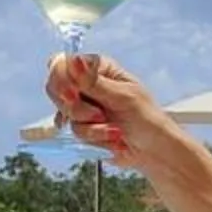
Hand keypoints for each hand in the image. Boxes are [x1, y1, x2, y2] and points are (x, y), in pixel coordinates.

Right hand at [44, 52, 184, 169]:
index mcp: (99, 68)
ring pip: (66, 114)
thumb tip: (73, 60)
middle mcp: (88, 84)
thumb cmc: (147, 119)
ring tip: (114, 131)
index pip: (63, 63)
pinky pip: (74, 131)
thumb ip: (93, 82)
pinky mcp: (83, 125)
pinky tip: (110, 138)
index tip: (72, 95)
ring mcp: (85, 105)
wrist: (153, 151)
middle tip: (98, 115)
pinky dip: (93, 137)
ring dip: (91, 127)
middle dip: (76, 108)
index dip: (61, 79)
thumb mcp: (122, 97)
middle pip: (57, 89)